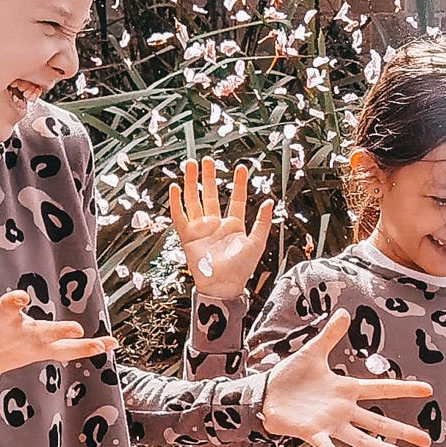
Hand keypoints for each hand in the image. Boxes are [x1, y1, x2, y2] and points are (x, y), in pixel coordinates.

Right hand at [0, 228, 115, 382]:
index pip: (5, 309)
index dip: (13, 304)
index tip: (22, 298)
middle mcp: (14, 333)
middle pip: (38, 333)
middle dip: (56, 331)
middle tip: (76, 329)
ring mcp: (28, 346)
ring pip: (57, 347)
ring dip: (81, 346)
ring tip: (105, 342)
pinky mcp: (37, 353)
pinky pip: (64, 353)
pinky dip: (86, 350)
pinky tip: (109, 344)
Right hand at [166, 157, 273, 304]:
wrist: (222, 286)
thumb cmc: (241, 269)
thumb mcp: (257, 243)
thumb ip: (263, 222)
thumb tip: (270, 202)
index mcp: (234, 226)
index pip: (236, 199)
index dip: (239, 184)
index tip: (241, 167)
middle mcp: (215, 225)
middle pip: (211, 195)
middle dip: (209, 177)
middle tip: (207, 160)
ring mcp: (200, 229)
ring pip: (194, 200)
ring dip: (192, 183)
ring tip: (190, 165)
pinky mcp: (187, 236)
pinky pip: (179, 216)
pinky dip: (176, 203)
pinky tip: (175, 188)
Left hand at [262, 310, 434, 446]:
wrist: (266, 394)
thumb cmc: (290, 376)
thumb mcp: (313, 352)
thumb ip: (330, 335)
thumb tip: (345, 312)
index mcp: (346, 390)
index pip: (381, 389)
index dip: (404, 389)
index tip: (427, 390)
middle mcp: (343, 410)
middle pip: (378, 421)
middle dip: (402, 431)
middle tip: (427, 440)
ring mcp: (329, 423)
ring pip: (360, 438)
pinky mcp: (312, 433)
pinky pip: (325, 445)